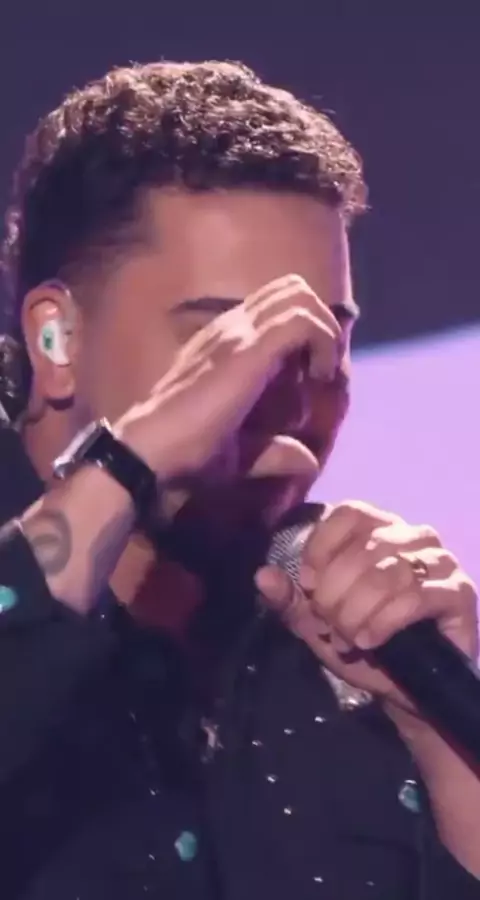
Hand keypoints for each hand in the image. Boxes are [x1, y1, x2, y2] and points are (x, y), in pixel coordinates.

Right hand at [116, 274, 342, 483]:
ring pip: (298, 294)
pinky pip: (301, 320)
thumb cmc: (184, 455)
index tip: (311, 377)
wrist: (149, 455)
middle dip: (319, 321)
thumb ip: (273, 452)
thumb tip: (308, 461)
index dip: (305, 331)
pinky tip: (318, 376)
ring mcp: (236, 333)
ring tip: (320, 372)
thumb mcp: (239, 454)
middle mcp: (230, 328)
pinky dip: (323, 341)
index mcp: (223, 343)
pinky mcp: (246, 349)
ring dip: (323, 328)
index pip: (274, 305)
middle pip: (289, 289)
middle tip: (319, 369)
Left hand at [256, 500, 477, 715]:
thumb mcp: (317, 623)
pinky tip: (371, 642)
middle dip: (336, 592)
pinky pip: (415, 596)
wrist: (406, 691)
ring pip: (388, 572)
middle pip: (364, 548)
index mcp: (378, 529)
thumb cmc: (362, 643)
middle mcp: (412, 535)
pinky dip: (384, 621)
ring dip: (358, 610)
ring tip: (350, 637)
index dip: (322, 547)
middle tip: (330, 624)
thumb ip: (291, 599)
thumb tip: (262, 575)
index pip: (348, 514)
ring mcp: (440, 561)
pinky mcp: (459, 592)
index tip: (309, 585)